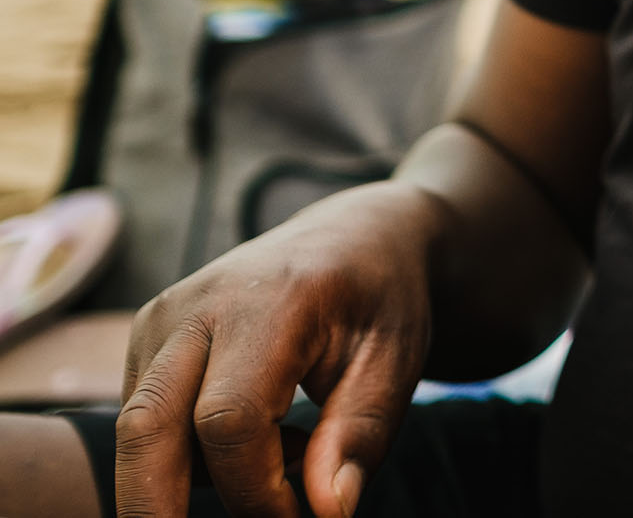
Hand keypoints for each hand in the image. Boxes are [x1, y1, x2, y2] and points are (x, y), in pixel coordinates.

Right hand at [115, 181, 447, 517]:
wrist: (357, 236)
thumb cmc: (383, 299)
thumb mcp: (397, 362)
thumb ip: (360, 436)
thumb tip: (328, 511)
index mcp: (274, 302)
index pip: (229, 420)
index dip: (256, 490)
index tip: (301, 514)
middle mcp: (200, 304)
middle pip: (146, 429)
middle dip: (163, 509)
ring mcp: (163, 317)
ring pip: (141, 432)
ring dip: (198, 474)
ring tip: (288, 447)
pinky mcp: (148, 334)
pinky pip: (146, 419)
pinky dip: (191, 450)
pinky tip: (258, 431)